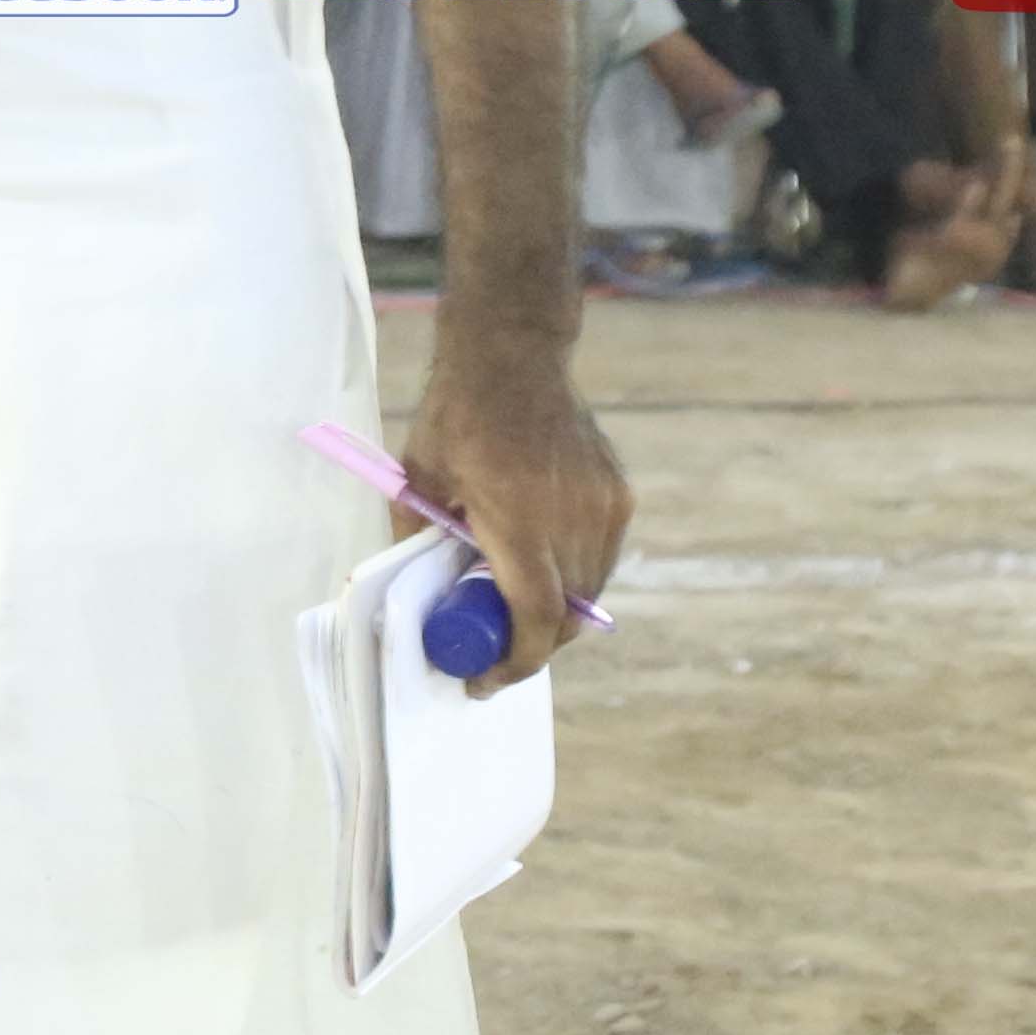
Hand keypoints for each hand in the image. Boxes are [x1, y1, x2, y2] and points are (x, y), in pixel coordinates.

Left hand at [394, 336, 626, 695]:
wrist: (512, 355)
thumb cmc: (454, 416)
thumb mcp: (418, 480)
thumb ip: (417, 542)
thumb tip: (416, 599)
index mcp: (518, 515)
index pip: (535, 615)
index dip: (514, 661)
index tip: (483, 680)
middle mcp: (571, 517)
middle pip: (564, 616)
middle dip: (529, 646)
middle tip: (489, 651)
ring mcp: (604, 507)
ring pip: (588, 593)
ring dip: (553, 615)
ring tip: (509, 608)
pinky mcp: (619, 496)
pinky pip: (600, 560)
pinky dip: (572, 578)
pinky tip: (538, 568)